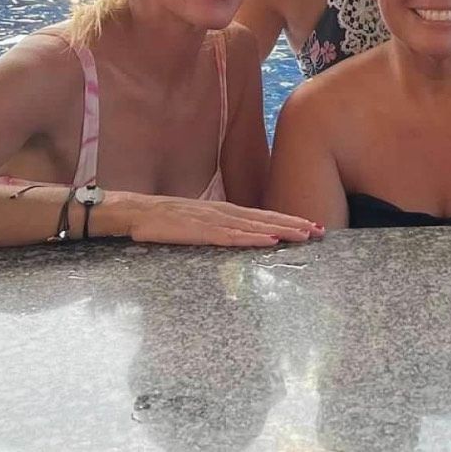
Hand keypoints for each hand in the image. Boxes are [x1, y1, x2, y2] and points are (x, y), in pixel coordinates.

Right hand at [119, 193, 323, 247]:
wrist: (130, 212)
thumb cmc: (159, 221)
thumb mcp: (192, 224)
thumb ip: (213, 229)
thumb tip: (234, 238)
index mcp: (220, 210)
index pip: (260, 215)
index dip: (286, 219)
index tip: (309, 224)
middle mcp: (220, 212)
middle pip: (263, 217)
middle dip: (293, 223)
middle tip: (320, 230)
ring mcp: (210, 220)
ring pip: (253, 226)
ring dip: (281, 229)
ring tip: (305, 234)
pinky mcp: (197, 231)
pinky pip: (230, 236)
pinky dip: (252, 238)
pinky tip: (269, 240)